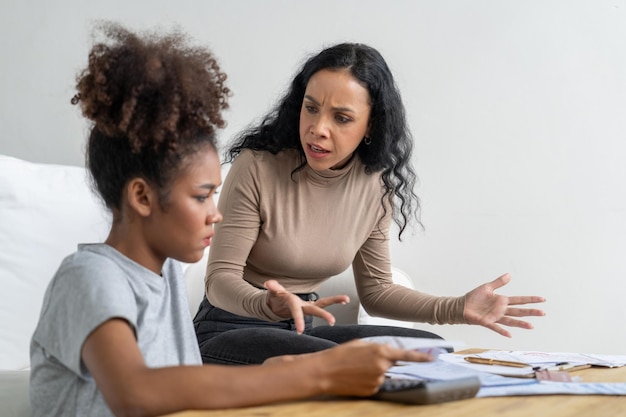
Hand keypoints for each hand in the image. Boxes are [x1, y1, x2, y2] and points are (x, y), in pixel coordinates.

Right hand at [264, 279, 349, 333]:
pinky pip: (324, 302)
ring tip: (346, 299)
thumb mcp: (273, 293)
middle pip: (314, 310)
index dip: (298, 320)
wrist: (278, 306)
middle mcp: (302, 306)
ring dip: (334, 301)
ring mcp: (307, 306)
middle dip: (323, 315)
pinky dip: (334, 300)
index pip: (296, 312)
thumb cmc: (276, 298)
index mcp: (293, 304)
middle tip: (332, 321)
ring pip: (322, 304)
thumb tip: (268, 283)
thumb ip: (273, 288)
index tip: (300, 330)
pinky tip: (345, 300)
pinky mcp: (311, 305)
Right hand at [311, 340, 433, 396]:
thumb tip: (388, 353)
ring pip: (383, 375)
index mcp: (381, 351)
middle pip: (392, 365)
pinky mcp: (371, 391)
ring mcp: (377, 381)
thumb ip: (378, 347)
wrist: (325, 371)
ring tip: (356, 368)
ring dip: (375, 371)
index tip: (432, 358)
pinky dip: (369, 380)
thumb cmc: (340, 354)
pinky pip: (376, 384)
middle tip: (365, 361)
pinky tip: (356, 377)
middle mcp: (382, 367)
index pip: (407, 356)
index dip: (422, 357)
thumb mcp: (361, 344)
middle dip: (384, 362)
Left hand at [463, 273, 544, 336]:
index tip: (542, 299)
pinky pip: (496, 327)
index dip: (531, 299)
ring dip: (520, 323)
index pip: (520, 300)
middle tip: (542, 313)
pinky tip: (510, 334)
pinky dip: (502, 331)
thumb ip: (499, 282)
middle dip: (530, 312)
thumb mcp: (487, 287)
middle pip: (519, 311)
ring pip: (511, 320)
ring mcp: (495, 317)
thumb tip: (510, 275)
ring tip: (531, 326)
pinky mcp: (487, 322)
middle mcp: (501, 310)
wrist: (461, 306)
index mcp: (502, 300)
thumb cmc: (474, 297)